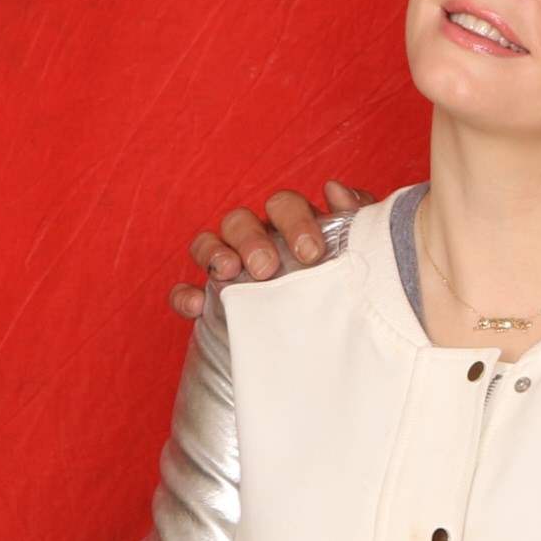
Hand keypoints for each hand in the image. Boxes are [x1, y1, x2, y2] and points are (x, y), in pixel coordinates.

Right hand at [170, 180, 373, 318]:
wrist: (331, 352)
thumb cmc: (345, 292)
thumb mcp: (357, 256)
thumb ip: (354, 219)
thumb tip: (333, 189)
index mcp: (292, 226)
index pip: (283, 205)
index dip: (293, 220)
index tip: (311, 253)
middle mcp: (257, 241)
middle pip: (240, 220)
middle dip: (251, 239)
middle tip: (267, 268)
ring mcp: (230, 269)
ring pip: (207, 243)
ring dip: (214, 253)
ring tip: (229, 273)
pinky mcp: (210, 303)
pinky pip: (184, 290)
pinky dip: (184, 294)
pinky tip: (197, 305)